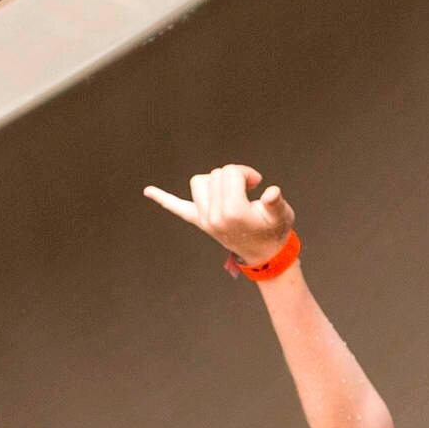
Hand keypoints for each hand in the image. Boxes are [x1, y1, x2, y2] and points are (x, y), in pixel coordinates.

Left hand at [145, 163, 297, 265]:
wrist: (266, 255)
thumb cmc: (275, 230)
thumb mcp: (281, 215)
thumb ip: (275, 202)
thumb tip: (271, 192)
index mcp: (232, 211)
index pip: (230, 172)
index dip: (246, 172)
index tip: (257, 181)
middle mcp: (214, 216)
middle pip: (216, 175)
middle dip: (234, 176)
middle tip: (250, 188)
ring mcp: (204, 219)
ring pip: (200, 182)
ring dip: (215, 182)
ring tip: (232, 193)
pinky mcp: (199, 222)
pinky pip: (178, 209)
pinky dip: (164, 199)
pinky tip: (148, 191)